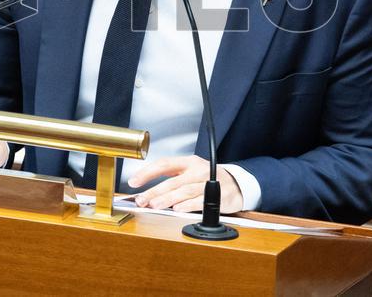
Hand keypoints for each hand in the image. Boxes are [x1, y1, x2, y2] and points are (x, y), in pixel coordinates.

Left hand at [127, 155, 243, 213]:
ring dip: (168, 199)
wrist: (237, 185)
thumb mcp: (190, 173)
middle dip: (155, 191)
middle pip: (173, 180)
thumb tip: (148, 193)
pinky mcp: (218, 195)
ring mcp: (208, 182)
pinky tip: (176, 209)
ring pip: (184, 190)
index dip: (147, 172)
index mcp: (188, 162)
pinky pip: (200, 200)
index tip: (133, 182)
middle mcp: (198, 170)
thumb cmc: (208, 179)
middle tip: (142, 199)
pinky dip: (187, 205)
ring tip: (155, 205)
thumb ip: (172, 180)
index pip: (164, 164)